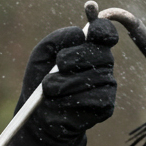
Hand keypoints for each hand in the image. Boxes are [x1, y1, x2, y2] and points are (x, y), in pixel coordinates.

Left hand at [1, 16, 119, 145]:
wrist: (39, 117)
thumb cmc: (41, 82)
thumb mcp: (41, 56)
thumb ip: (57, 38)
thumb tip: (79, 32)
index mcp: (89, 48)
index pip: (105, 32)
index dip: (102, 29)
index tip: (91, 29)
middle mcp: (102, 65)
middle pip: (100, 52)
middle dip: (75, 57)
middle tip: (59, 64)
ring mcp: (107, 85)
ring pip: (94, 76)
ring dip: (66, 82)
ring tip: (51, 90)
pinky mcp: (106, 106)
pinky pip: (95, 98)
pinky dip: (73, 100)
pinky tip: (63, 104)